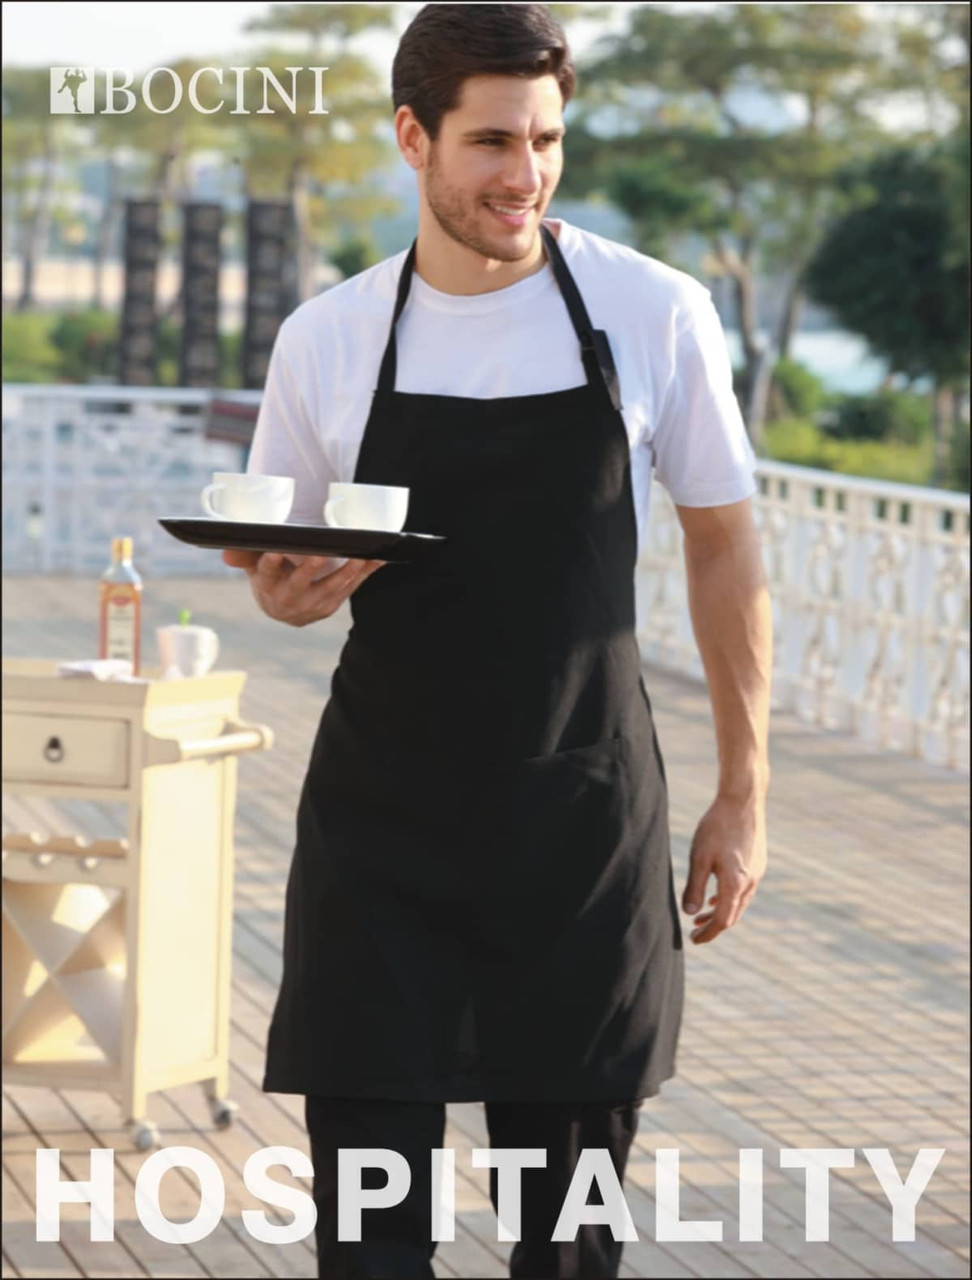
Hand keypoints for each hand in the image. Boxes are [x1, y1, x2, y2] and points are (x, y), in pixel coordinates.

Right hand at [221, 549, 385, 626]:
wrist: (282, 609)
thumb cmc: (269, 577)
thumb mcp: (253, 566)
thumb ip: (244, 555)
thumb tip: (227, 553)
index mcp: (266, 586)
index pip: (266, 573)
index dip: (271, 562)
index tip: (276, 551)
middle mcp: (288, 599)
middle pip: (300, 583)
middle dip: (311, 568)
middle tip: (321, 553)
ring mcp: (311, 605)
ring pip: (330, 588)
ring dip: (346, 572)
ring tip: (358, 556)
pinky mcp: (330, 607)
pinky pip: (349, 589)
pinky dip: (363, 574)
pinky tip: (376, 559)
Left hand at [681, 793, 766, 943]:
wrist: (743, 800)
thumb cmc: (717, 827)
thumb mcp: (699, 857)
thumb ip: (694, 887)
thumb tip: (689, 913)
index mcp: (736, 884)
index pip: (723, 920)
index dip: (708, 933)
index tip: (694, 940)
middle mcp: (750, 882)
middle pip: (733, 914)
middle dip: (713, 925)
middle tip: (695, 932)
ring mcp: (757, 871)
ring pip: (739, 901)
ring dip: (721, 911)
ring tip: (701, 916)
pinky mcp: (758, 861)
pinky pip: (744, 888)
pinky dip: (729, 897)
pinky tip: (716, 894)